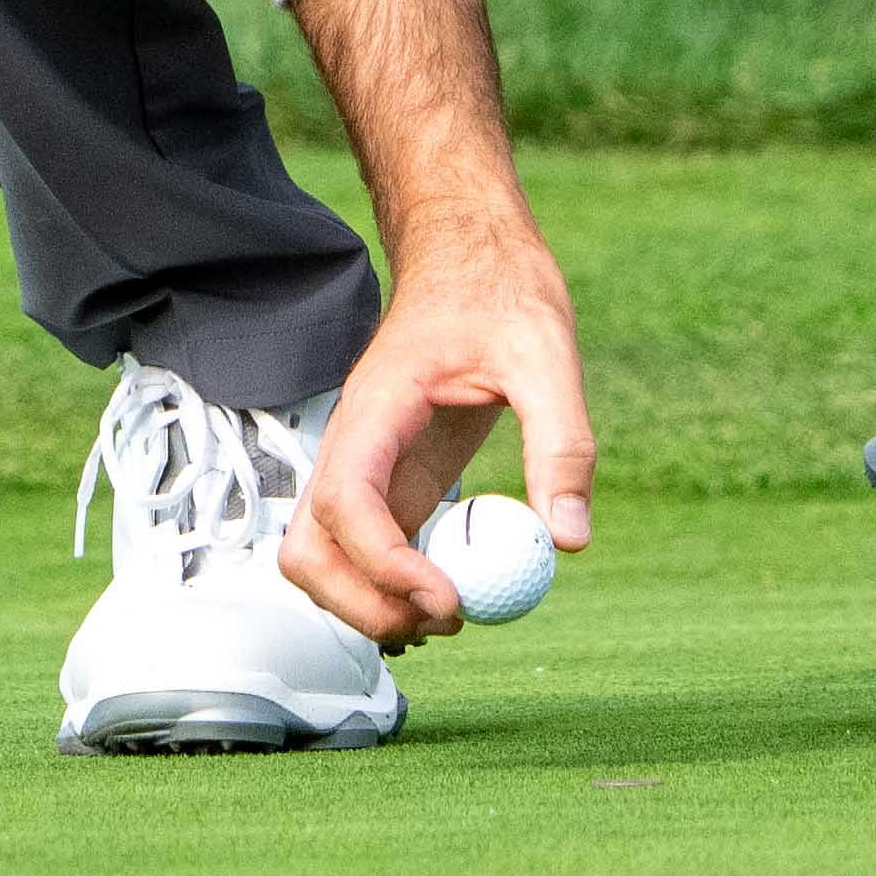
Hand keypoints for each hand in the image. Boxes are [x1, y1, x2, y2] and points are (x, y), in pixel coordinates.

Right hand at [275, 0, 597, 650]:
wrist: (473, 251)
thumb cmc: (501, 289)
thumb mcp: (546, 354)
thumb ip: (561, 444)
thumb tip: (568, 541)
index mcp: (376, 407)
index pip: (347, 502)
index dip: (385, 565)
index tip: (448, 600)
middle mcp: (354, 443)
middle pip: (308, 548)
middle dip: (360, 604)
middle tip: (443, 624)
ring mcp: (366, 466)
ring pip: (323, 558)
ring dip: (367, 604)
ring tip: (446, 619)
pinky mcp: (392, 479)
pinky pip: (370, 550)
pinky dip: (393, 588)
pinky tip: (449, 600)